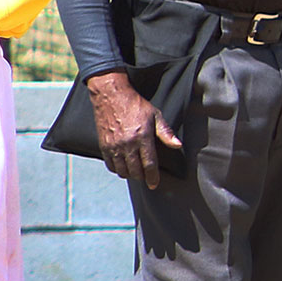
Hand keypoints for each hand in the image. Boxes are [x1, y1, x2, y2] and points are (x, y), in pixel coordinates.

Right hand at [86, 71, 181, 189]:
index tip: (155, 184)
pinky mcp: (103, 146)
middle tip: (146, 175)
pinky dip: (118, 169)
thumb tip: (178, 145)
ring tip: (136, 170)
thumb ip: (166, 132)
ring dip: (130, 174)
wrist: (111, 96)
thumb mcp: (155, 115)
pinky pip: (111, 166)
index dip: (153, 177)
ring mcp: (114, 146)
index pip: (149, 164)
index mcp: (142, 137)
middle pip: (136, 171)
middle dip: (142, 177)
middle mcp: (127, 144)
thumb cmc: (135, 105)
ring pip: (123, 171)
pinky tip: (123, 165)